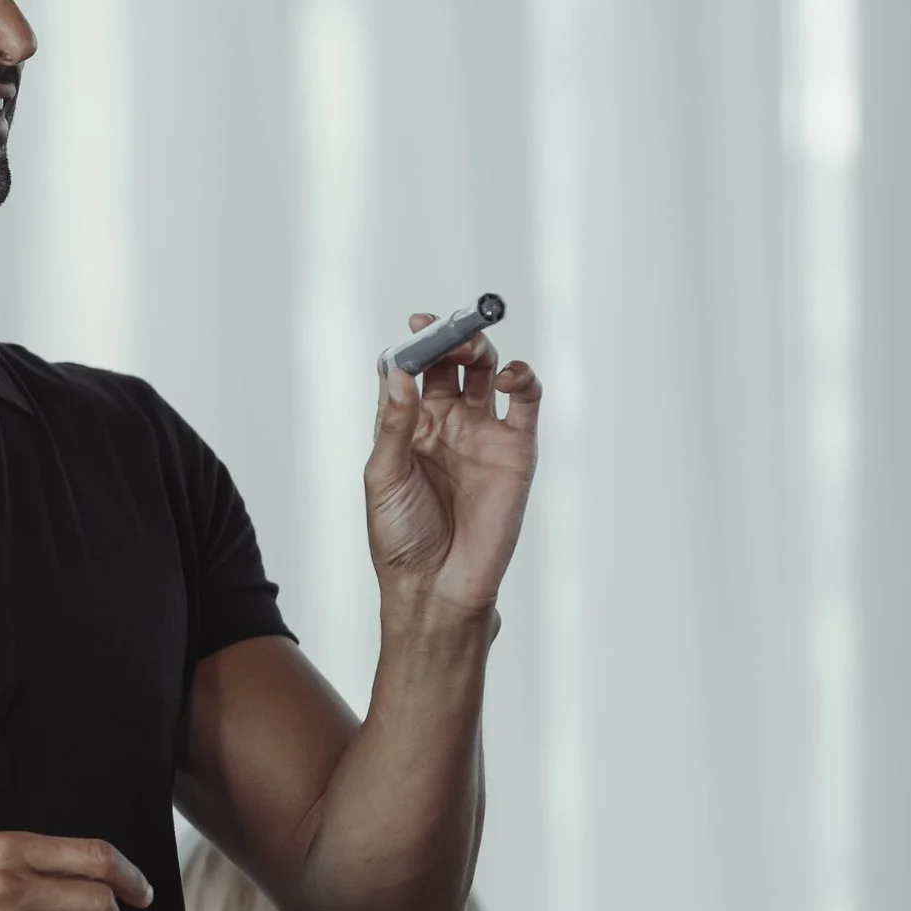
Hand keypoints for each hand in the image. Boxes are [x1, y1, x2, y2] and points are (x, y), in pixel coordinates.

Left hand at [364, 317, 540, 622]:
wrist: (439, 585)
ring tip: (473, 348)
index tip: (417, 324)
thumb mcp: (384, 477)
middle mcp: (445, 423)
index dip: (415, 344)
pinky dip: (522, 378)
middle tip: (450, 330)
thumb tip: (399, 373)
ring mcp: (481, 433)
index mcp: (408, 426)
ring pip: (485, 372)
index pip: (411, 370)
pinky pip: (525, 401)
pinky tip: (508, 376)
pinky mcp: (516, 448)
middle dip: (450, 338)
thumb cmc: (401, 538)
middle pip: (450, 362)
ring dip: (481, 349)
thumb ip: (394, 424)